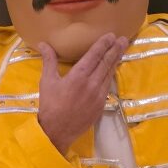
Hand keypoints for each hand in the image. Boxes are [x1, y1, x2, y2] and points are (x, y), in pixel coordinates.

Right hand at [37, 33, 128, 154]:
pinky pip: (108, 86)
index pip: (95, 55)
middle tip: (123, 39)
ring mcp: (98, 95)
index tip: (111, 35)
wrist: (57, 131)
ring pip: (109, 74)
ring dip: (116, 61)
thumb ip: (49, 61)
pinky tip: (113, 70)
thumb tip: (44, 44)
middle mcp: (91, 84)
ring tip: (121, 51)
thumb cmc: (50, 105)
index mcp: (78, 76)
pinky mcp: (101, 105)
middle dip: (115, 50)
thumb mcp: (47, 81)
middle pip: (106, 63)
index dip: (104, 44)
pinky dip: (111, 76)